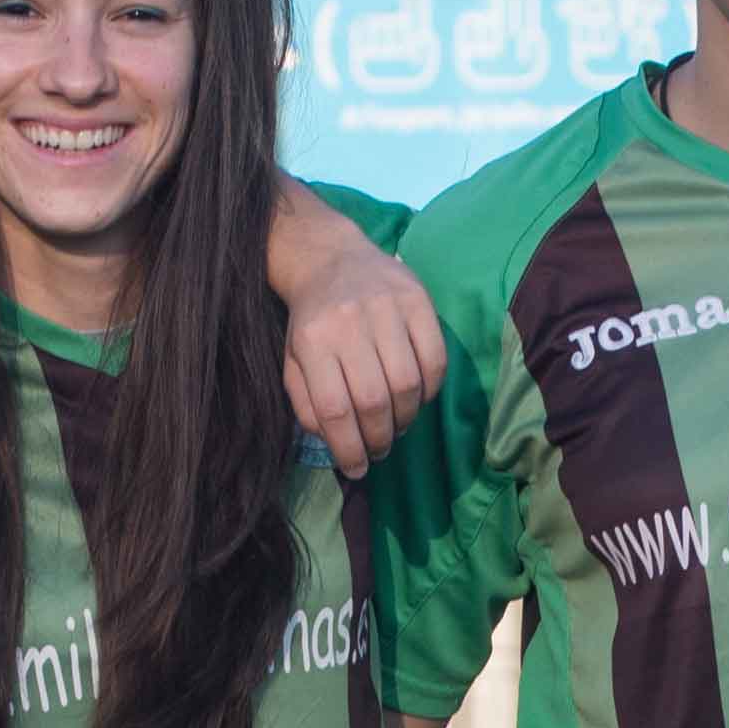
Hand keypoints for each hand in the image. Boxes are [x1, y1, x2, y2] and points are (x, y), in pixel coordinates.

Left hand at [274, 227, 439, 473]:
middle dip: (379, 438)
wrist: (330, 259)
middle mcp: (349, 322)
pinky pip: (435, 357)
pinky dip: (430, 389)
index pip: (335, 409)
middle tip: (379, 451)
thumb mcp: (293, 361)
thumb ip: (306, 402)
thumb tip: (334, 439)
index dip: (349, 448)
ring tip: (397, 426)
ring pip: (407, 382)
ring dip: (406, 417)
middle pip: (373, 399)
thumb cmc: (312, 321)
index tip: (356, 469)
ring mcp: (386, 308)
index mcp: (313, 341)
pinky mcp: (417, 298)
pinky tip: (417, 398)